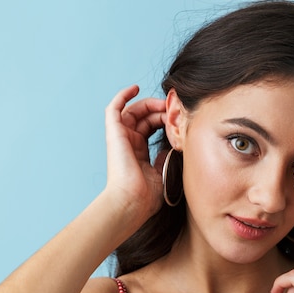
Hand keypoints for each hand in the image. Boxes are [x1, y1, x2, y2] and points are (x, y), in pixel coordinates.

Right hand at [104, 84, 166, 217]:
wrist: (132, 202)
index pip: (151, 128)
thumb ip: (165, 159)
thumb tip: (171, 148)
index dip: (164, 119)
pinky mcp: (114, 133)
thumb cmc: (146, 197)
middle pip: (144, 117)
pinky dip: (122, 96)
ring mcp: (121, 138)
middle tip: (176, 108)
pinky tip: (135, 88)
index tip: (179, 117)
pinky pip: (114, 108)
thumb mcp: (162, 174)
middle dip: (161, 110)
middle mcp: (129, 143)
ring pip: (133, 110)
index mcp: (139, 153)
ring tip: (165, 102)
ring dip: (149, 104)